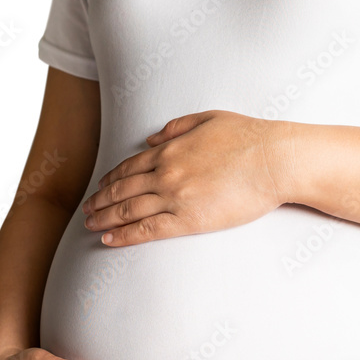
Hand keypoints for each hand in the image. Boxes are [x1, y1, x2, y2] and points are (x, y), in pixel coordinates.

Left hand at [81, 109, 294, 245]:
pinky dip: (124, 235)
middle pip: (122, 190)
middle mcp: (165, 173)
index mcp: (169, 149)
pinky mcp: (188, 220)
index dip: (111, 179)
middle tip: (86, 210)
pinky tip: (109, 240)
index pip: (129, 167)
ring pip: (128, 211)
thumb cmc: (249, 138)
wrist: (273, 160)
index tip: (100, 187)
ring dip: (105, 219)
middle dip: (100, 201)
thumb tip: (152, 138)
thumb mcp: (209, 119)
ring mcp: (175, 197)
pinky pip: (147, 230)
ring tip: (90, 226)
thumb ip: (176, 127)